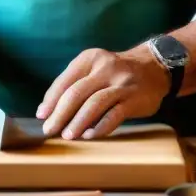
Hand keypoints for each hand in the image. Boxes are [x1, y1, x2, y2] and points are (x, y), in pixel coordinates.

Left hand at [35, 46, 169, 140]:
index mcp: (90, 59)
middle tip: (49, 130)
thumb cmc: (115, 73)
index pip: (65, 81)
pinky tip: (90, 136)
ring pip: (94, 104)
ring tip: (67, 136)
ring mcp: (121, 83)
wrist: (154, 67)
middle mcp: (105, 68)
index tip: (41, 116)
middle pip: (76, 93)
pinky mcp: (134, 99)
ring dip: (77, 122)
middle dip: (59, 114)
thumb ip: (75, 84)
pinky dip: (100, 127)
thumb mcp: (95, 68)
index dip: (51, 100)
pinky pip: (114, 115)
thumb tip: (49, 110)